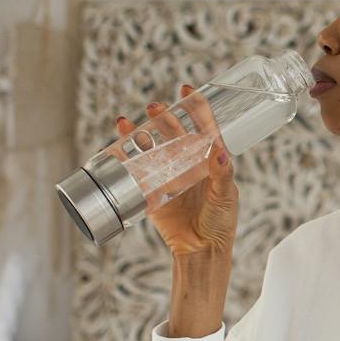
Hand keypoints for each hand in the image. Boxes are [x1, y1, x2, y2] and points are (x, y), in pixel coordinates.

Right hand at [111, 83, 237, 258]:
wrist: (200, 251)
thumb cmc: (219, 224)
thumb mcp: (225, 197)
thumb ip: (222, 175)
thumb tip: (221, 152)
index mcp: (210, 161)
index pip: (204, 128)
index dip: (196, 107)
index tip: (187, 89)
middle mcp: (187, 165)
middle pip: (173, 133)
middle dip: (162, 118)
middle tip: (153, 107)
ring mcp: (168, 177)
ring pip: (151, 148)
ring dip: (139, 134)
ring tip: (125, 124)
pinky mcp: (151, 193)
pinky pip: (135, 173)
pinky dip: (123, 160)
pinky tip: (114, 149)